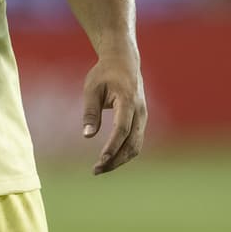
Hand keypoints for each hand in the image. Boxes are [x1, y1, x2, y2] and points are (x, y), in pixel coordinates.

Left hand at [81, 52, 146, 174]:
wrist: (124, 61)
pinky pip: (135, 141)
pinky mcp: (141, 121)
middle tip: (96, 170)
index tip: (101, 160)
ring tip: (100, 168)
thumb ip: (90, 111)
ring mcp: (143, 117)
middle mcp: (140, 111)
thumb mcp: (91, 88)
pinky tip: (109, 159)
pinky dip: (123, 153)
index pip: (122, 129)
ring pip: (136, 146)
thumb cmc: (104, 73)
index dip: (112, 146)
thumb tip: (87, 136)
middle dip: (115, 160)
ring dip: (119, 159)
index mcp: (128, 101)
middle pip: (132, 143)